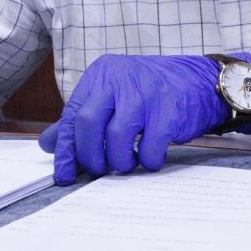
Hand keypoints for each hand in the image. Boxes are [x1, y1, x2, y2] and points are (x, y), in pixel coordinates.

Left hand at [38, 53, 250, 184]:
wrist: (200, 82)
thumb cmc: (151, 92)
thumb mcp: (113, 96)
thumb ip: (81, 116)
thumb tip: (49, 143)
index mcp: (101, 75)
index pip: (73, 114)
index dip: (67, 150)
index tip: (65, 175)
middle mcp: (120, 79)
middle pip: (89, 124)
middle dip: (91, 156)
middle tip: (100, 170)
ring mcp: (145, 92)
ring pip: (116, 138)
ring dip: (119, 161)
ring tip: (126, 163)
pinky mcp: (169, 110)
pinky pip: (149, 147)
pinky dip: (147, 161)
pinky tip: (150, 157)